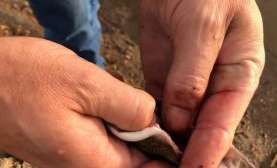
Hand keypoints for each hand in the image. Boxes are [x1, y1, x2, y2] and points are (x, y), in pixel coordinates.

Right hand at [0, 37, 170, 167]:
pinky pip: (101, 138)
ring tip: (115, 97)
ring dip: (127, 123)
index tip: (172, 122)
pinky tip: (101, 99)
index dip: (168, 146)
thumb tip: (155, 119)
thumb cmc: (22, 80)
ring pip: (119, 146)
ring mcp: (74, 159)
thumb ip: (130, 106)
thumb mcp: (85, 84)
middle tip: (139, 101)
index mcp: (97, 163)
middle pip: (137, 158)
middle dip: (147, 131)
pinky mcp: (66, 146)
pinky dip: (110, 119)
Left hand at [140, 0, 263, 166]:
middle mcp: (214, 84)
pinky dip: (154, 123)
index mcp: (239, 73)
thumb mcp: (203, 28)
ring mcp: (187, 83)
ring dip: (171, 141)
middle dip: (191, 151)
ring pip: (181, 120)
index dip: (210, 147)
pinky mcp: (164, 78)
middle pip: (204, 126)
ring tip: (159, 162)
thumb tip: (181, 119)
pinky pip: (160, 107)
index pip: (225, 119)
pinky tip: (146, 137)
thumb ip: (192, 74)